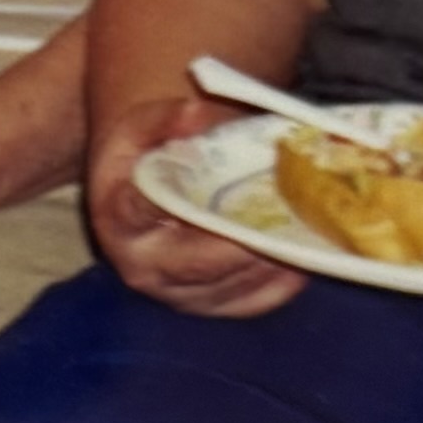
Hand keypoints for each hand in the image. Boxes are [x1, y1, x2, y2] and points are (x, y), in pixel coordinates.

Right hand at [89, 92, 306, 316]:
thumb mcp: (144, 126)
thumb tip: (196, 117)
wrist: (147, 194)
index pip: (135, 211)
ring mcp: (179, 294)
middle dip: (244, 236)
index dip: (171, 204)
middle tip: (285, 209)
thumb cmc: (147, 155)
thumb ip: (167, 119)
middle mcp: (144, 266)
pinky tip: (305, 248)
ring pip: (233, 284)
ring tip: (303, 223)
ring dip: (271, 255)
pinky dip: (285, 278)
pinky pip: (255, 301)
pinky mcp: (213, 306)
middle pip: (197, 261)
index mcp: (118, 217)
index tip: (204, 188)